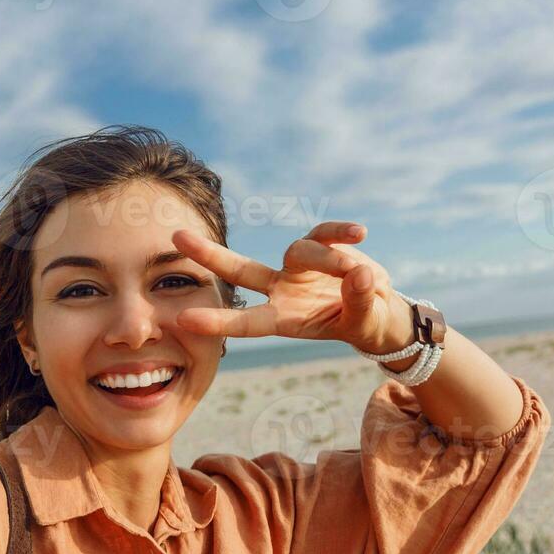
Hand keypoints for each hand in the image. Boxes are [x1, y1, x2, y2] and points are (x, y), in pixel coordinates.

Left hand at [171, 221, 414, 354]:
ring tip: (359, 275)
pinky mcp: (320, 245)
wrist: (377, 307)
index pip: (246, 322)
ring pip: (301, 251)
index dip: (217, 322)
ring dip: (331, 261)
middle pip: (239, 270)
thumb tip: (359, 275)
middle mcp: (282, 290)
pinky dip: (340, 232)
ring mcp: (297, 266)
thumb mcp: (363, 320)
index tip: (183, 319)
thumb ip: (359, 301)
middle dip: (208, 255)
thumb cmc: (364, 321)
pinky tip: (359, 234)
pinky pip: (325, 233)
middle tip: (175, 238)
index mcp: (284, 319)